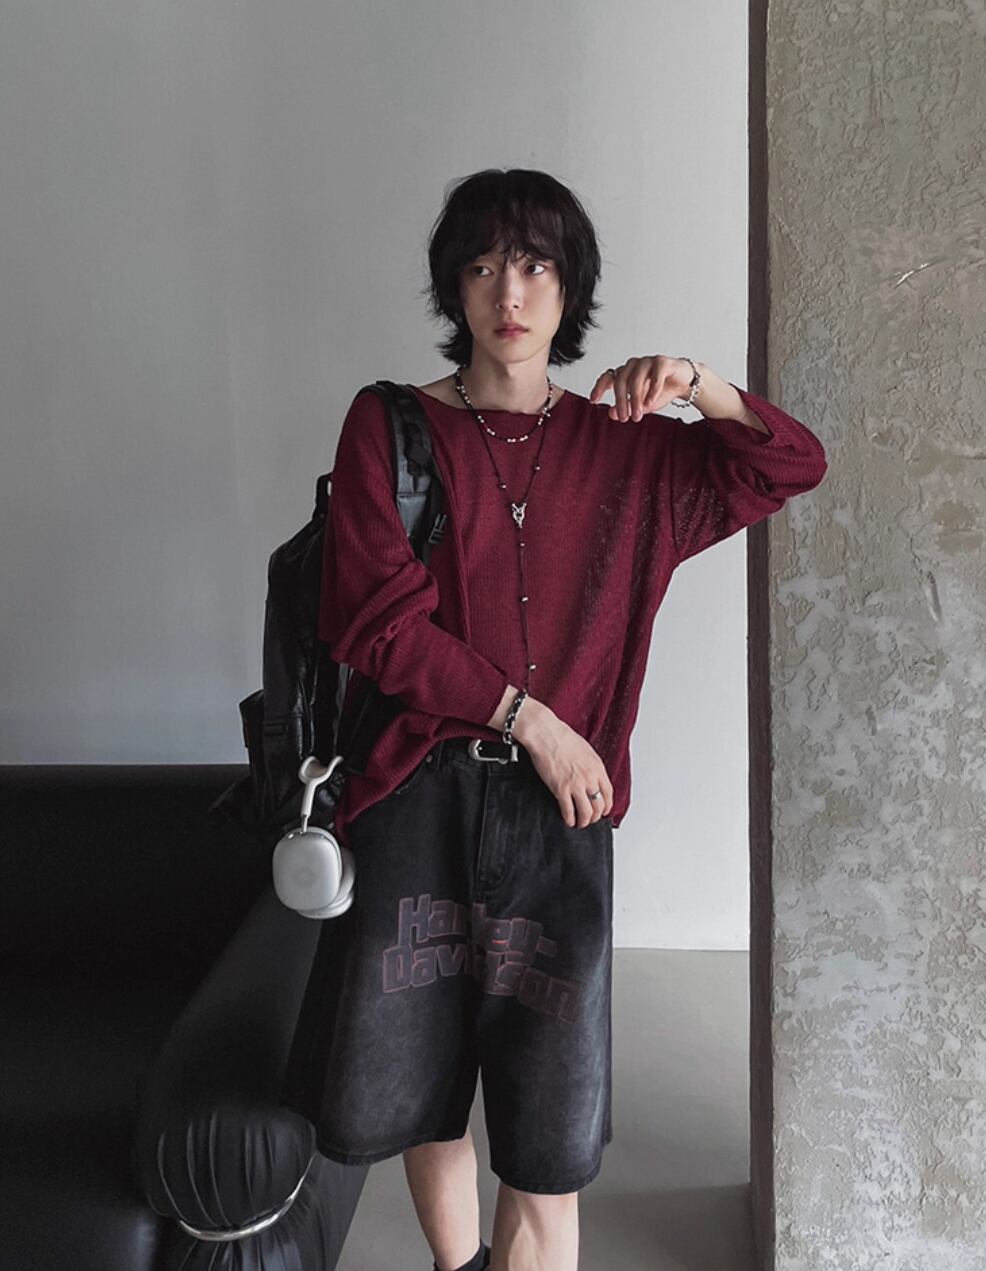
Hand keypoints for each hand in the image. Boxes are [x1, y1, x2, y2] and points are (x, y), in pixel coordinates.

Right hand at [514, 704, 613, 828]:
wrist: (546, 734)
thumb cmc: (562, 737)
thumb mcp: (585, 750)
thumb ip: (591, 766)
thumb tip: (592, 776)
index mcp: (597, 767)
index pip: (608, 793)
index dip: (607, 806)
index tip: (604, 810)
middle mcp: (589, 777)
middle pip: (599, 805)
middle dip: (596, 816)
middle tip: (590, 819)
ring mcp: (576, 784)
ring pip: (586, 812)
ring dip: (584, 821)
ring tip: (579, 823)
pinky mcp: (560, 789)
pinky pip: (568, 810)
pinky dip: (569, 819)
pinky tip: (568, 820)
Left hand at [589, 356, 696, 421]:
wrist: (684, 384)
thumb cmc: (660, 392)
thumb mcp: (641, 405)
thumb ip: (626, 408)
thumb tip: (611, 414)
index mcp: (626, 373)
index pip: (608, 377)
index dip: (599, 387)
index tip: (593, 400)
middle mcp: (634, 365)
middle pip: (621, 381)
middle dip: (621, 401)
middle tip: (625, 419)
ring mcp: (648, 361)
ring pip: (636, 379)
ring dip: (635, 399)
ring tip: (637, 415)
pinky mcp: (663, 362)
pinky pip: (655, 375)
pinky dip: (652, 390)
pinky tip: (650, 403)